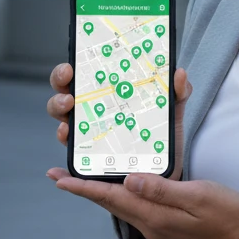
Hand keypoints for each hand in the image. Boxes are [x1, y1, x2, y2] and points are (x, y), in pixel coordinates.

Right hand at [45, 63, 192, 179]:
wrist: (166, 173)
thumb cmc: (161, 136)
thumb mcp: (171, 112)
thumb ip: (177, 92)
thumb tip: (180, 73)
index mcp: (107, 92)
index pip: (83, 74)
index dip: (70, 68)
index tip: (72, 65)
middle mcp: (91, 109)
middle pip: (64, 90)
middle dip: (60, 82)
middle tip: (69, 85)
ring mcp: (86, 132)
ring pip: (61, 117)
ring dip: (58, 108)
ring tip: (68, 109)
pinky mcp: (88, 156)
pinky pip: (71, 150)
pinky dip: (63, 140)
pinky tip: (66, 134)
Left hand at [45, 170, 238, 238]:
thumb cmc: (227, 214)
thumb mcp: (197, 196)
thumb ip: (162, 190)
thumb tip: (129, 181)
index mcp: (155, 217)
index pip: (111, 198)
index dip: (82, 188)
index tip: (58, 179)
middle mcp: (151, 223)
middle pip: (109, 202)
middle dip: (83, 188)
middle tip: (58, 174)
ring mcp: (158, 224)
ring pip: (120, 203)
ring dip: (98, 190)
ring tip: (79, 177)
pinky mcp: (166, 221)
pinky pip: (134, 204)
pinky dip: (119, 191)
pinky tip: (118, 182)